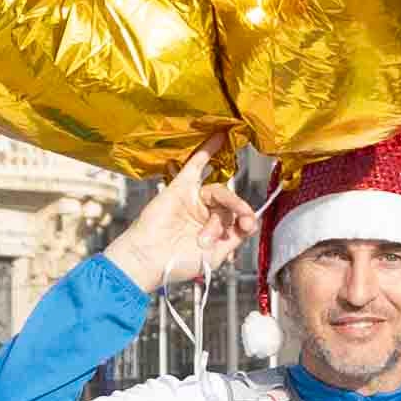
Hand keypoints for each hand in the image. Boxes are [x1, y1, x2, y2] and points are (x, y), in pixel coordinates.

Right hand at [107, 148, 257, 291]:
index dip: (247, 219)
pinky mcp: (180, 189)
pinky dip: (207, 151)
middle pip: (229, 205)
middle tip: (238, 226)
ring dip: (222, 209)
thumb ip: (235, 236)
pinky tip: (220, 136)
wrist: (150, 261)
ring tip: (208, 232)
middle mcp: (204, 214)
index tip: (248, 226)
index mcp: (214, 231)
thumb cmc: (179, 263)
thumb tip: (251, 220)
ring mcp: (193, 200)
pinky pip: (196, 166)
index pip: (238, 217)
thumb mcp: (217, 255)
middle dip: (236, 215)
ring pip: (219, 193)